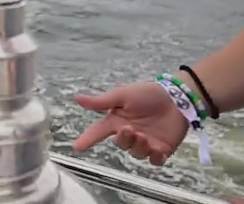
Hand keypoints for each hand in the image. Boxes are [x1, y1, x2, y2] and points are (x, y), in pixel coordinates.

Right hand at [71, 81, 188, 165]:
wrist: (178, 98)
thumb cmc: (148, 93)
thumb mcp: (122, 95)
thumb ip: (101, 101)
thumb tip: (76, 99)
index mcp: (117, 120)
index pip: (98, 131)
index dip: (87, 139)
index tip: (76, 147)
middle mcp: (130, 133)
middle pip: (120, 144)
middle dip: (124, 139)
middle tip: (131, 130)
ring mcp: (146, 142)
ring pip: (136, 154)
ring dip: (139, 147)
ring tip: (145, 137)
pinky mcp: (162, 148)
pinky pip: (154, 161)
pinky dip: (154, 158)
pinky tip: (157, 150)